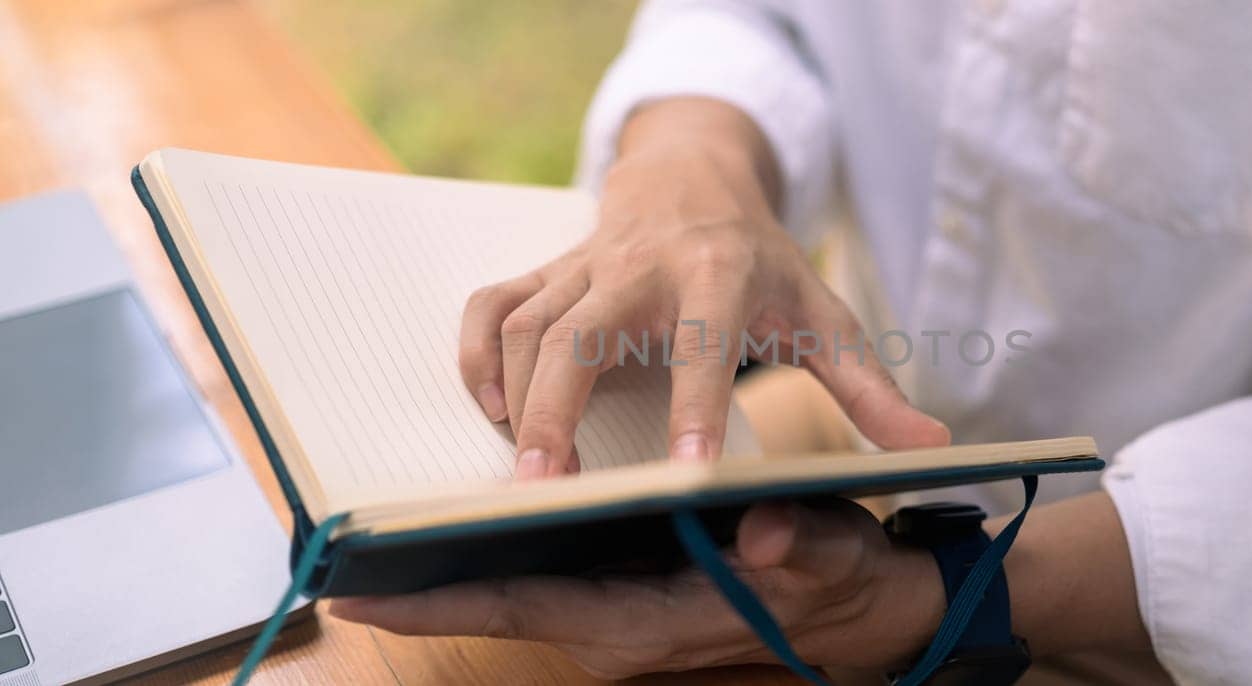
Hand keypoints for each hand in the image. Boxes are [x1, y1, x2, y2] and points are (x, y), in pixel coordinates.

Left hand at [328, 499, 944, 678]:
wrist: (866, 608)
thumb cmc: (842, 582)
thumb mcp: (833, 559)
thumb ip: (804, 550)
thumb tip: (770, 541)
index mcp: (648, 620)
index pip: (525, 608)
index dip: (438, 601)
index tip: (357, 587)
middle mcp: (616, 625)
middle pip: (496, 608)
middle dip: (415, 592)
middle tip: (330, 562)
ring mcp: (615, 613)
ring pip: (510, 597)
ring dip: (444, 577)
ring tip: (371, 542)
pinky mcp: (623, 594)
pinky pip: (537, 583)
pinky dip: (488, 562)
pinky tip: (456, 526)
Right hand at [459, 97, 948, 477]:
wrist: (698, 179)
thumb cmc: (765, 264)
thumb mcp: (827, 318)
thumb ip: (871, 390)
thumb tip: (932, 450)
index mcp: (719, 278)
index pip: (705, 343)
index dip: (697, 407)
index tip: (685, 476)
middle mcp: (642, 266)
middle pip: (581, 332)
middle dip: (557, 408)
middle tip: (544, 486)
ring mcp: (586, 265)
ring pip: (527, 322)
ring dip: (513, 392)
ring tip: (519, 468)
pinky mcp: (548, 268)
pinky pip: (492, 304)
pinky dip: (478, 355)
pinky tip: (491, 410)